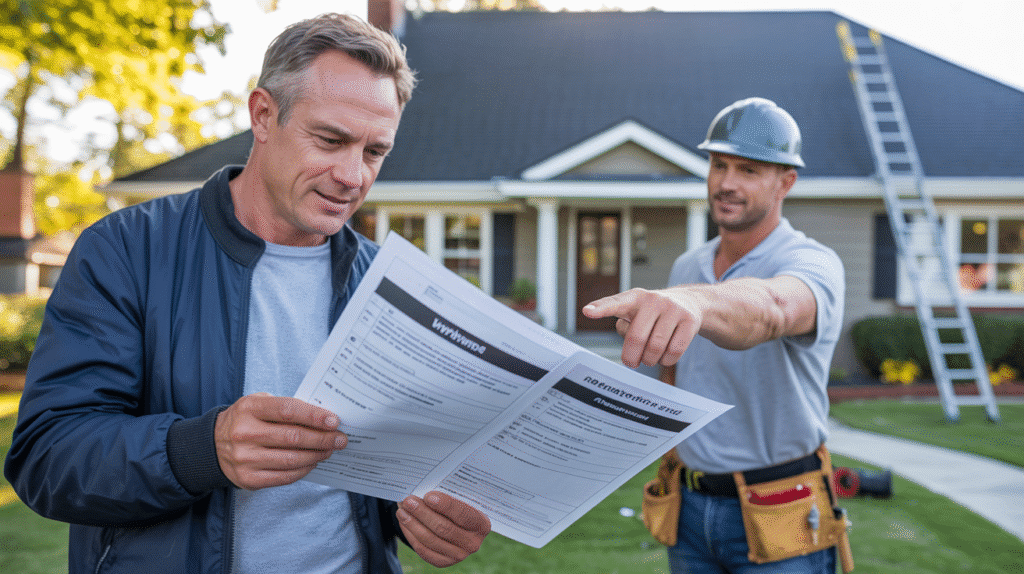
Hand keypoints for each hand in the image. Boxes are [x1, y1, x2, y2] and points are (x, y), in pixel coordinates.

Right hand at [215, 393, 346, 489]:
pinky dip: (303, 469)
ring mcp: (245, 458)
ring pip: (292, 459)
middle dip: (323, 439)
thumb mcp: (258, 404)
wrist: (212, 446)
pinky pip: (284, 476)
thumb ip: (285, 408)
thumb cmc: (245, 421)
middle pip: (293, 437)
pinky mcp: (248, 478)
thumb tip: (322, 419)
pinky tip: (313, 462)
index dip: (314, 416)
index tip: (334, 421)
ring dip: (317, 455)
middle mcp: (245, 433)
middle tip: (340, 438)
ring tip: (330, 450)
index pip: (288, 410)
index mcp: (250, 408)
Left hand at [397, 491, 490, 566]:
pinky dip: (411, 535)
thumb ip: (449, 495)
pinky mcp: (443, 562)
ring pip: (430, 540)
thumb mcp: (461, 500)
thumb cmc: (458, 507)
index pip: (463, 514)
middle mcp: (472, 542)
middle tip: (408, 501)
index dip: (446, 505)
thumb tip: (424, 488)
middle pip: (444, 528)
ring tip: (402, 510)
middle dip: (423, 513)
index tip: (428, 496)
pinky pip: (424, 551)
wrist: (459, 526)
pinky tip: (404, 523)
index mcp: (481, 524)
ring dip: (413, 524)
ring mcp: (458, 555)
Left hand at [582, 287, 701, 367]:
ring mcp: (673, 309)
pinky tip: (664, 355)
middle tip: (631, 362)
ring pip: (656, 348)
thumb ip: (625, 327)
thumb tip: (629, 350)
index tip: (586, 312)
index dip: (600, 308)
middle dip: (631, 357)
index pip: (615, 303)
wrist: (690, 302)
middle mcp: (653, 300)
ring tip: (649, 358)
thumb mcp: (636, 313)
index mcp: (634, 297)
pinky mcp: (690, 321)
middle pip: (636, 338)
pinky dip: (666, 360)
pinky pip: (674, 352)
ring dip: (650, 360)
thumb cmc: (653, 312)